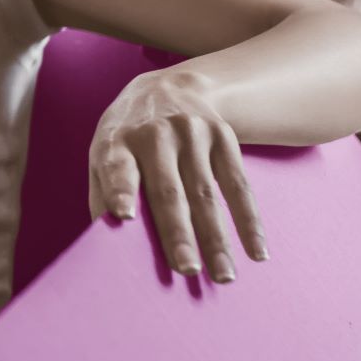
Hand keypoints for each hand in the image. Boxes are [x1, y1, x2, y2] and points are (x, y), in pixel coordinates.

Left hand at [86, 66, 268, 282]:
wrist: (169, 86)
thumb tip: (106, 247)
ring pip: (205, 193)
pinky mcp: (222, 136)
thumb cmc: (128, 137)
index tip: (123, 214)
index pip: (117, 166)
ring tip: (223, 275)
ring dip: (216, 238)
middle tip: (186, 270)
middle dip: (178, 233)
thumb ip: (103, 195)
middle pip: (168, 190)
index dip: (119, 189)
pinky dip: (249, 221)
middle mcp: (154, 134)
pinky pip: (239, 184)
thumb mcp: (104, 153)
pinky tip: (257, 250)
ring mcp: (191, 133)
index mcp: (117, 141)